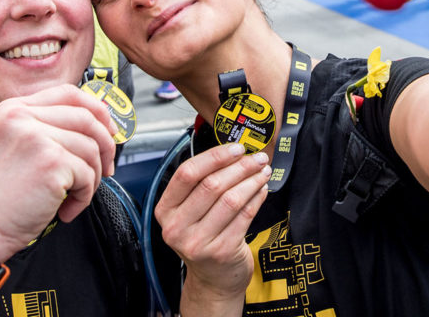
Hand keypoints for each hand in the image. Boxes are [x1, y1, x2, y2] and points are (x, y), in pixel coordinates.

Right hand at [0, 84, 115, 261]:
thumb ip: (49, 125)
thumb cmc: (3, 193)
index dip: (96, 109)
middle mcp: (23, 117)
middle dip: (105, 144)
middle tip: (107, 167)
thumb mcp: (17, 144)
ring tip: (76, 194)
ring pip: (91, 147)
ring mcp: (37, 137)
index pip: (68, 93)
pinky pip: (88, 174)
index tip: (109, 128)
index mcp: (14, 108)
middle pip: (87, 117)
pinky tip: (66, 208)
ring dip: (93, 176)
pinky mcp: (51, 162)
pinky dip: (84, 195)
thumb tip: (100, 121)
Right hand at [155, 143, 269, 304]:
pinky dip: (256, 198)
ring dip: (251, 180)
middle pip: (211, 185)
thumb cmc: (203, 237)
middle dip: (239, 166)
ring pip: (230, 199)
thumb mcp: (190, 212)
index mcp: (166, 210)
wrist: (212, 281)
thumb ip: (201, 184)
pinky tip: (262, 189)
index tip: (235, 147)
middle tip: (256, 157)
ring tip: (262, 171)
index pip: (187, 173)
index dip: (214, 157)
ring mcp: (198, 242)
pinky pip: (244, 216)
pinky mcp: (221, 252)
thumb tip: (231, 153)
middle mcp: (177, 227)